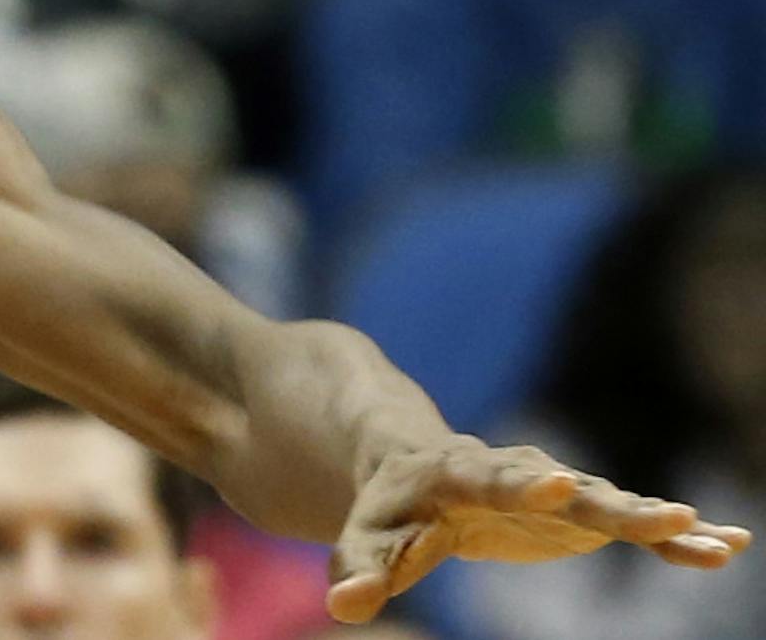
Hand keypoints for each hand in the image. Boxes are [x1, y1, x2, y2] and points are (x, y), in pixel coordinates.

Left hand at [326, 439, 752, 623]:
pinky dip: (673, 534)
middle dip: (605, 500)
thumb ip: (360, 567)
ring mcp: (552, 486)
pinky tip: (725, 543)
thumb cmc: (389, 507)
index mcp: (454, 471)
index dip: (519, 484)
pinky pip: (630, 521)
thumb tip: (342, 605)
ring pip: (605, 500)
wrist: (414, 462)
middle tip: (663, 513)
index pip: (487, 477)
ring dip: (653, 518)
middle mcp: (512, 471)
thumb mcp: (366, 536)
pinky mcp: (578, 509)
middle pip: (560, 486)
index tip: (553, 484)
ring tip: (705, 532)